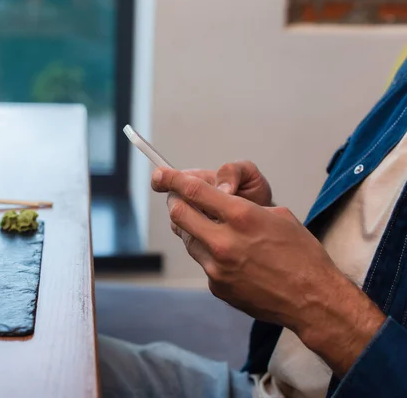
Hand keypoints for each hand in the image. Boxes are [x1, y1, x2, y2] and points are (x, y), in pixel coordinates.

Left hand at [151, 167, 384, 375]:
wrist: (312, 300)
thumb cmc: (301, 254)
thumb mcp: (277, 216)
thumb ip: (241, 205)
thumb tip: (217, 198)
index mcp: (241, 216)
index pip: (193, 191)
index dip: (172, 179)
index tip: (161, 174)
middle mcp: (223, 241)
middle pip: (178, 213)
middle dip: (176, 202)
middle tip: (181, 199)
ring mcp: (217, 267)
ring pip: (187, 239)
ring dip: (193, 229)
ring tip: (213, 228)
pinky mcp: (216, 286)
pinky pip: (202, 262)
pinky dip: (209, 254)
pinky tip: (231, 257)